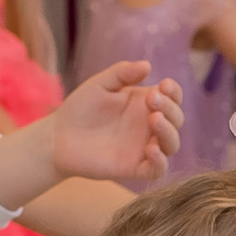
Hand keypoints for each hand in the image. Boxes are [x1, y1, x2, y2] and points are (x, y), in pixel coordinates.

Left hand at [52, 59, 184, 185]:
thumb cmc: (81, 108)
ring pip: (172, 144)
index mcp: (145, 104)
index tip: (164, 85)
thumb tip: (147, 65)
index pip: (172, 98)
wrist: (59, 137)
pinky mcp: (134, 168)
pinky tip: (151, 149)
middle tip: (152, 100)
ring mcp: (144, 148)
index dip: (174, 92)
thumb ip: (122, 73)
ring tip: (154, 120)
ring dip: (169, 132)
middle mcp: (149, 126)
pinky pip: (157, 170)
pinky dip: (160, 162)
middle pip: (176, 119)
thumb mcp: (101, 84)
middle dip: (170, 108)